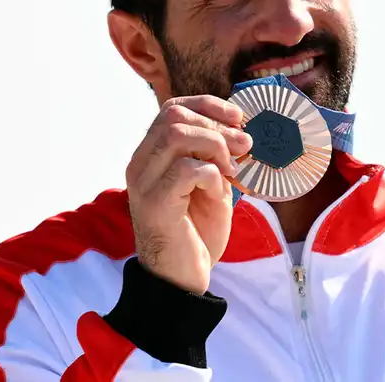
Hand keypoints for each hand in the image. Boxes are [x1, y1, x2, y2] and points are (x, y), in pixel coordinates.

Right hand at [125, 95, 251, 294]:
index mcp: (152, 155)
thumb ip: (216, 156)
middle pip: (174, 116)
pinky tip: (219, 194)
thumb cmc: (197, 231)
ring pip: (177, 135)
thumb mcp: (211, 184)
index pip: (172, 108)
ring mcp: (144, 183)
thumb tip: (241, 128)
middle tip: (244, 145)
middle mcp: (141, 164)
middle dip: (217, 125)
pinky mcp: (155, 204)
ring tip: (231, 170)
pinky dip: (212, 176)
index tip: (238, 117)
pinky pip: (186, 170)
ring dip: (214, 146)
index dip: (208, 105)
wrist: (183, 278)